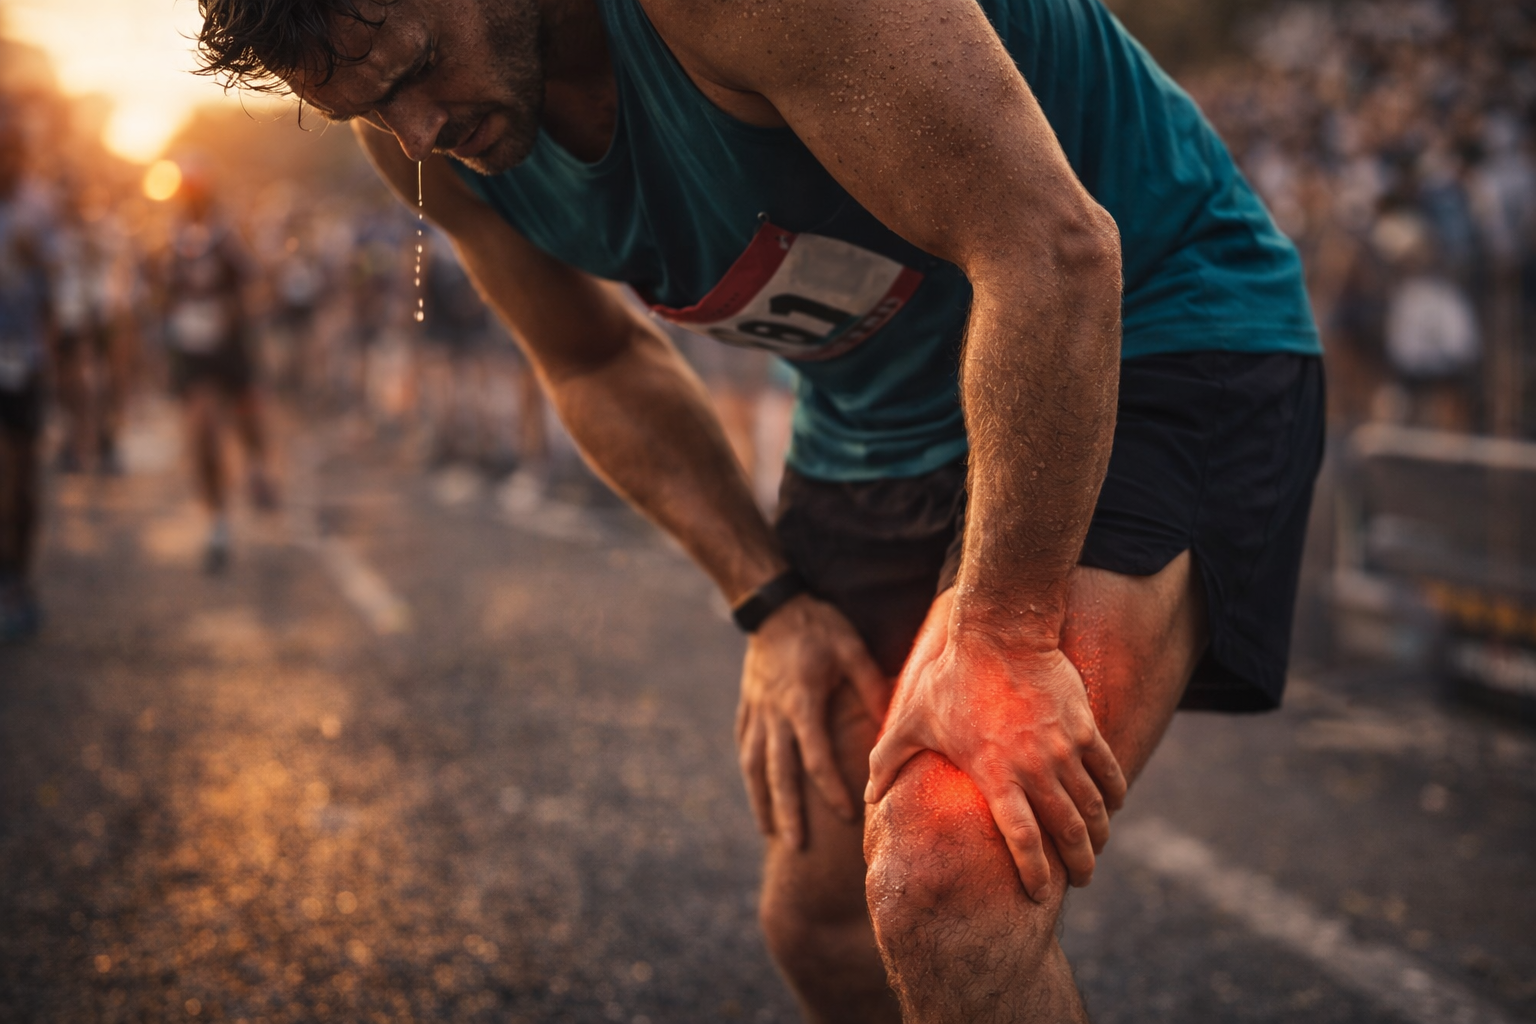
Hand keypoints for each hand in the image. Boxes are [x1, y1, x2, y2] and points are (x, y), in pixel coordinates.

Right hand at [735, 594, 888, 847]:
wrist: (772, 604)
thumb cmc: (818, 626)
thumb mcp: (850, 648)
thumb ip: (871, 685)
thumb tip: (892, 722)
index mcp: (802, 702)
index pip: (815, 755)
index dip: (829, 788)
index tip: (846, 814)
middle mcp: (775, 714)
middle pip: (778, 772)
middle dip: (787, 811)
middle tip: (796, 847)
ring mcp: (757, 712)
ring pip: (755, 765)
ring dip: (763, 801)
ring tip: (771, 833)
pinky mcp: (748, 707)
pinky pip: (746, 747)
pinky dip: (751, 774)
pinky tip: (757, 794)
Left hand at [865, 590, 1126, 898]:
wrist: (1000, 630)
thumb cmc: (951, 675)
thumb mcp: (912, 719)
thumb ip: (888, 760)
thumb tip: (865, 796)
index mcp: (995, 775)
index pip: (1022, 840)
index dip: (1034, 873)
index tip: (1039, 894)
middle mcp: (1035, 769)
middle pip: (1068, 832)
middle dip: (1078, 865)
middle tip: (1080, 880)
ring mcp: (1064, 748)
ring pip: (1094, 807)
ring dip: (1098, 834)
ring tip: (1095, 848)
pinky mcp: (1084, 727)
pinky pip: (1109, 771)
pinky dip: (1115, 795)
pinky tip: (1113, 806)